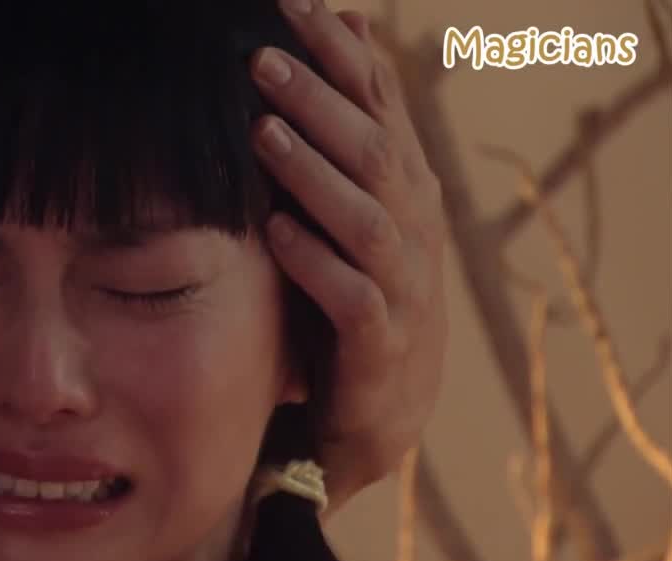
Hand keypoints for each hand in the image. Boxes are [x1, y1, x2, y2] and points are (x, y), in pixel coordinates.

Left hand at [250, 1, 448, 511]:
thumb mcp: (355, 205)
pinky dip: (315, 262)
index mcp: (405, 187)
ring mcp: (402, 287)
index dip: (339, 54)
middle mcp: (413, 227)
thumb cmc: (356, 289)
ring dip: (315, 174)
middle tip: (259, 61)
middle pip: (372, 151)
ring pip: (367, 219)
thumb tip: (351, 26)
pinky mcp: (379, 344)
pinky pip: (352, 298)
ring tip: (263, 135)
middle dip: (319, 102)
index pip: (377, 104)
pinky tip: (275, 233)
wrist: (381, 409)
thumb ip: (350, 126)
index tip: (290, 5)